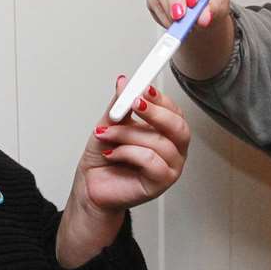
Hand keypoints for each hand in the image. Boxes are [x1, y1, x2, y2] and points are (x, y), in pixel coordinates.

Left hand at [82, 74, 190, 209]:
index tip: (143, 88)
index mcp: (166, 133)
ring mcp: (169, 168)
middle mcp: (173, 150)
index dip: (161, 99)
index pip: (175, 112)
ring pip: (159, 143)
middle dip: (155, 112)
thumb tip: (124, 83)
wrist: (91, 186)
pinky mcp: (160, 184)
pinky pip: (151, 161)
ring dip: (128, 135)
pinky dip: (127, 153)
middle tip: (134, 103)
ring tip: (106, 135)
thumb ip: (119, 105)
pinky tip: (112, 154)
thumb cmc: (104, 158)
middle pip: (179, 127)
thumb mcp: (108, 124)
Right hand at [147, 0, 229, 27]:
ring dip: (169, 10)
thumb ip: (211, 10)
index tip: (193, 1)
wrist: (204, 9)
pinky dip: (163, 15)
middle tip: (181, 17)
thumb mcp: (219, 5)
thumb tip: (202, 19)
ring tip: (180, 25)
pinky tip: (173, 22)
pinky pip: (153, 1)